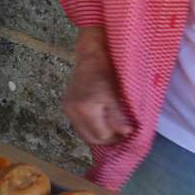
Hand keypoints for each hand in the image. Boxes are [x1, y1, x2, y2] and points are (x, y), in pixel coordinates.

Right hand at [61, 25, 134, 145]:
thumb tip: (126, 134)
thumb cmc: (106, 72)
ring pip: (84, 134)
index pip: (101, 135)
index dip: (116, 136)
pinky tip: (100, 121)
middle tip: (121, 133)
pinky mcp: (67, 106)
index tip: (127, 132)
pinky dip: (90, 127)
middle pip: (90, 138)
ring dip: (98, 134)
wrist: (90, 55)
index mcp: (85, 108)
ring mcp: (68, 109)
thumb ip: (118, 116)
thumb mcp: (115, 94)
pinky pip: (79, 125)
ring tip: (112, 128)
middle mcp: (73, 111)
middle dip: (107, 139)